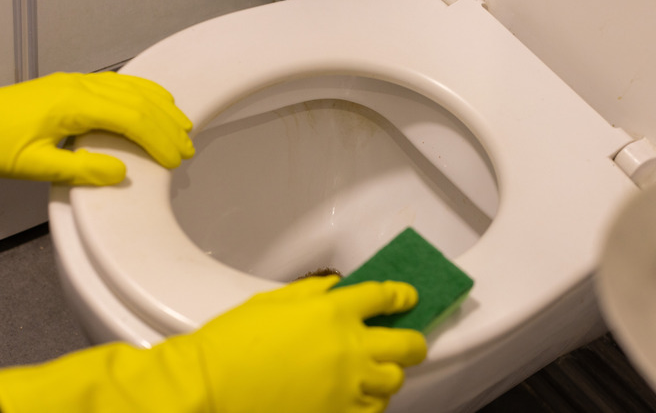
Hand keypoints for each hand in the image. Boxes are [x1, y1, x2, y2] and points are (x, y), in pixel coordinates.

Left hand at [0, 71, 194, 184]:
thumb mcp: (33, 166)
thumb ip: (79, 170)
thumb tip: (120, 174)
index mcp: (72, 104)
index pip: (131, 119)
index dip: (158, 140)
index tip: (174, 160)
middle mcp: (79, 86)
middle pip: (139, 102)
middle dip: (167, 127)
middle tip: (187, 150)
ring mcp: (77, 81)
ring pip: (133, 88)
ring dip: (162, 108)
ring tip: (184, 127)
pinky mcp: (74, 84)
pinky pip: (120, 82)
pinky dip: (145, 91)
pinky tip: (159, 99)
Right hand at [0, 277, 426, 412]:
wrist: (211, 388)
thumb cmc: (233, 342)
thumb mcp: (272, 302)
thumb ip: (311, 293)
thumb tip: (336, 287)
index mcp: (334, 312)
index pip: (384, 296)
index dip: (401, 295)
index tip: (408, 297)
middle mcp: (351, 348)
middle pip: (407, 343)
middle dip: (412, 340)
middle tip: (408, 340)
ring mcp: (348, 386)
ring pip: (394, 381)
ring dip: (389, 373)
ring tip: (377, 372)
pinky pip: (373, 411)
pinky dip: (371, 402)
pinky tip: (359, 397)